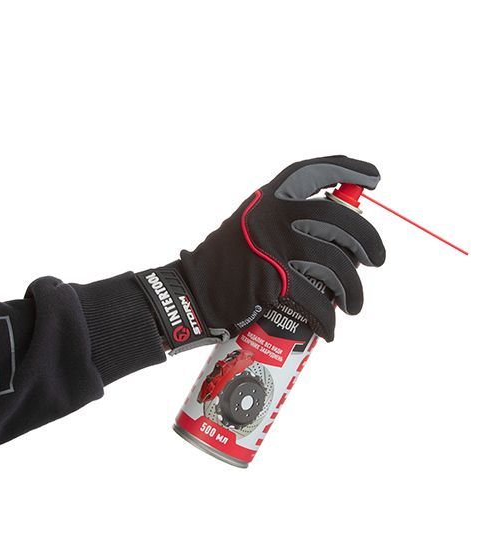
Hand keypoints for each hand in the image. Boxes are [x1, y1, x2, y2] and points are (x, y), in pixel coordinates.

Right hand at [137, 156, 385, 351]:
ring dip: (353, 290)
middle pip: (341, 221)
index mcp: (270, 196)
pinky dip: (327, 320)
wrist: (195, 292)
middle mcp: (274, 214)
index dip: (350, 169)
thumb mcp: (252, 223)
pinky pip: (316, 302)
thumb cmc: (228, 262)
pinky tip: (328, 330)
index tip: (374, 178)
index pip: (317, 171)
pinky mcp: (274, 280)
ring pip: (337, 266)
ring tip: (353, 304)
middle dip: (369, 242)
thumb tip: (341, 231)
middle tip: (377, 260)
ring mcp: (275, 246)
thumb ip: (285, 218)